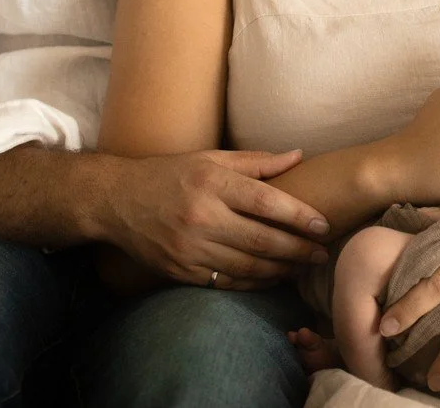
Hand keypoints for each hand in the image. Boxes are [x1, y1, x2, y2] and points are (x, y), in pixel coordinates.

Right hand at [107, 149, 329, 288]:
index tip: (323, 226)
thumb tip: (298, 156)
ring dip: (281, 271)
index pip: (266, 203)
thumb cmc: (170, 174)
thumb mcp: (210, 158)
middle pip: (262, 241)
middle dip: (298, 250)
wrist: (116, 201)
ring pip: (248, 267)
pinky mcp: (181, 271)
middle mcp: (202, 217)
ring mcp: (190, 248)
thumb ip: (257, 161)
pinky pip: (227, 283)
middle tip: (322, 254)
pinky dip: (254, 284)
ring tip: (303, 267)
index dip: (299, 216)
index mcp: (212, 183)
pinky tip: (272, 278)